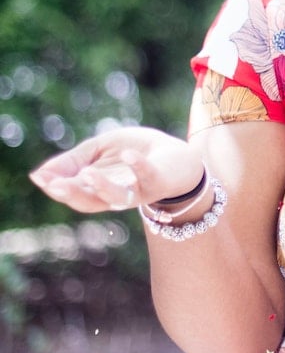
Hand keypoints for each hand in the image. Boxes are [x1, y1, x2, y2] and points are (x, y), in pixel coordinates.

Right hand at [29, 126, 202, 213]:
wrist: (177, 156)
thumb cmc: (135, 152)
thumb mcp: (100, 151)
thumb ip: (73, 161)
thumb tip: (39, 174)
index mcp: (98, 190)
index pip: (73, 193)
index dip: (56, 187)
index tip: (40, 177)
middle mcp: (117, 196)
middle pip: (90, 202)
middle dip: (72, 193)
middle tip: (56, 184)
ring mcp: (138, 191)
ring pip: (117, 197)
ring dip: (101, 186)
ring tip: (87, 173)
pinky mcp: (158, 181)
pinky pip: (148, 176)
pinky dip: (139, 166)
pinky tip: (129, 155)